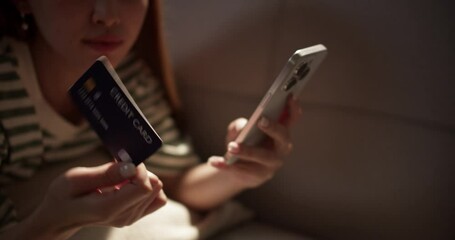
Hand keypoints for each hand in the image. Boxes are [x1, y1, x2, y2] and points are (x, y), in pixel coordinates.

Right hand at [23, 162, 165, 238]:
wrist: (59, 218)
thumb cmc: (63, 196)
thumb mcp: (75, 179)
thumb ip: (105, 174)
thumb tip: (131, 166)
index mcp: (109, 208)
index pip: (144, 187)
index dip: (139, 169)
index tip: (123, 160)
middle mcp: (124, 216)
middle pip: (153, 188)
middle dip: (140, 171)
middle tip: (119, 165)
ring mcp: (131, 218)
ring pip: (156, 191)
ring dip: (142, 178)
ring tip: (120, 175)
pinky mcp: (134, 216)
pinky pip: (155, 198)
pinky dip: (145, 187)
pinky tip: (127, 183)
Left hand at [209, 96, 302, 188]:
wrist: (237, 169)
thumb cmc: (244, 143)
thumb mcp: (239, 131)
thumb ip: (240, 126)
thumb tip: (242, 127)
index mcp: (280, 134)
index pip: (291, 119)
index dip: (293, 108)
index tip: (289, 96)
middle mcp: (281, 149)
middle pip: (282, 138)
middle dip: (272, 128)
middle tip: (260, 121)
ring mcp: (271, 165)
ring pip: (262, 158)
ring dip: (246, 151)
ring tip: (231, 147)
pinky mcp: (257, 177)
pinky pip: (241, 171)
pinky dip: (225, 165)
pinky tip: (213, 161)